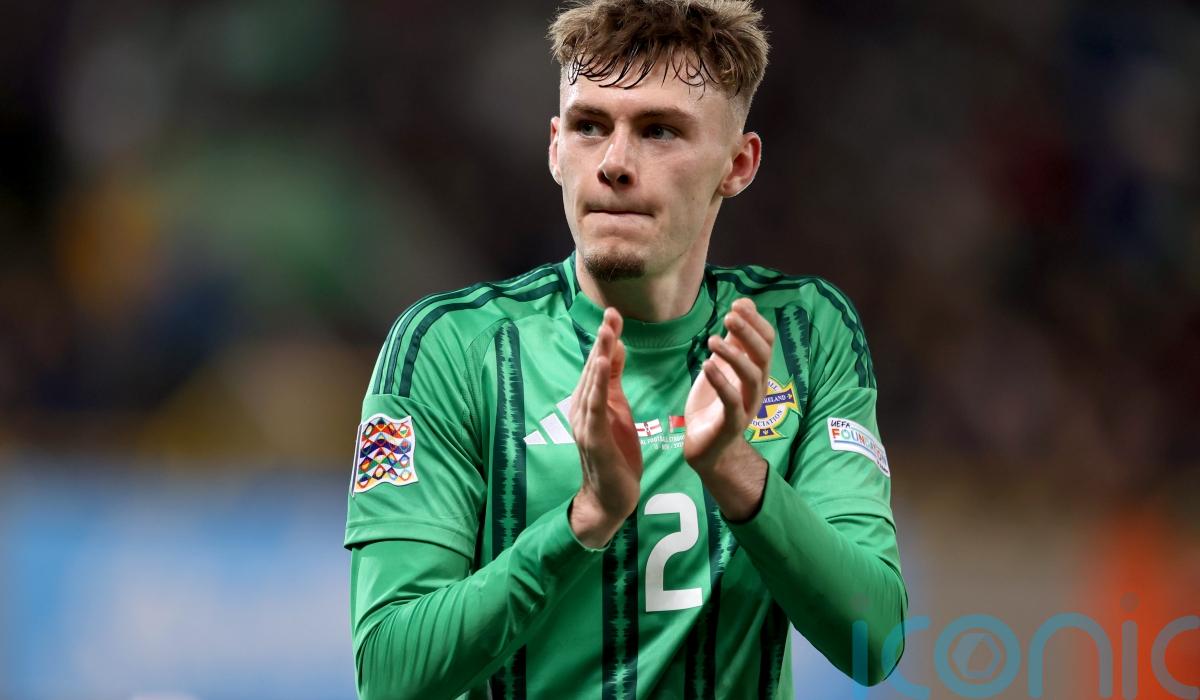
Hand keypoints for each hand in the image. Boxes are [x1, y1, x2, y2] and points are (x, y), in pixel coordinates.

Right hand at [569, 308, 642, 547]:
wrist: (611, 497)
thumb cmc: (615, 453)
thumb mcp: (618, 409)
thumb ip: (614, 379)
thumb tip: (616, 346)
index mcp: (589, 401)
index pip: (598, 364)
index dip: (605, 339)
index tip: (614, 314)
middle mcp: (581, 409)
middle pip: (593, 370)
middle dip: (602, 342)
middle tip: (611, 314)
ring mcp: (585, 425)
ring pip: (591, 386)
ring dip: (598, 359)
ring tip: (606, 334)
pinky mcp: (593, 440)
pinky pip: (595, 410)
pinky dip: (596, 388)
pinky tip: (601, 369)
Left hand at [684, 298, 775, 475]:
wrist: (707, 448)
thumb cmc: (714, 403)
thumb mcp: (722, 366)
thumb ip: (733, 340)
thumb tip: (743, 303)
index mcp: (756, 371)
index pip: (766, 342)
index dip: (755, 322)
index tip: (738, 304)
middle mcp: (757, 387)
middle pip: (763, 356)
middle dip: (748, 334)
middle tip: (729, 316)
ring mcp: (747, 406)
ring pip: (752, 377)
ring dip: (734, 356)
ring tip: (712, 340)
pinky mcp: (732, 423)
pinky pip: (731, 400)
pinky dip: (721, 381)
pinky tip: (706, 364)